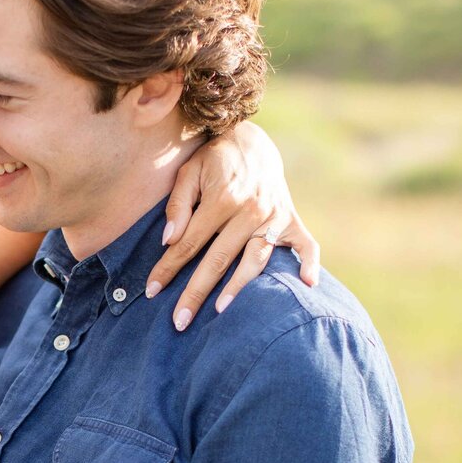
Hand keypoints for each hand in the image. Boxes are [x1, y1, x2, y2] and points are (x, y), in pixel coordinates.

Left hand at [145, 121, 320, 329]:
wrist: (251, 140)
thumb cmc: (213, 160)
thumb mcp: (189, 172)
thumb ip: (178, 205)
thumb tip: (169, 241)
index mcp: (222, 199)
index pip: (189, 243)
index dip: (169, 268)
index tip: (152, 291)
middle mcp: (250, 211)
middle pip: (219, 259)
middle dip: (196, 292)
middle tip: (179, 322)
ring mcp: (274, 216)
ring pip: (256, 259)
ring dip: (239, 287)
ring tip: (220, 311)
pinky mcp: (291, 219)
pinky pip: (306, 244)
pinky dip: (309, 263)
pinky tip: (308, 284)